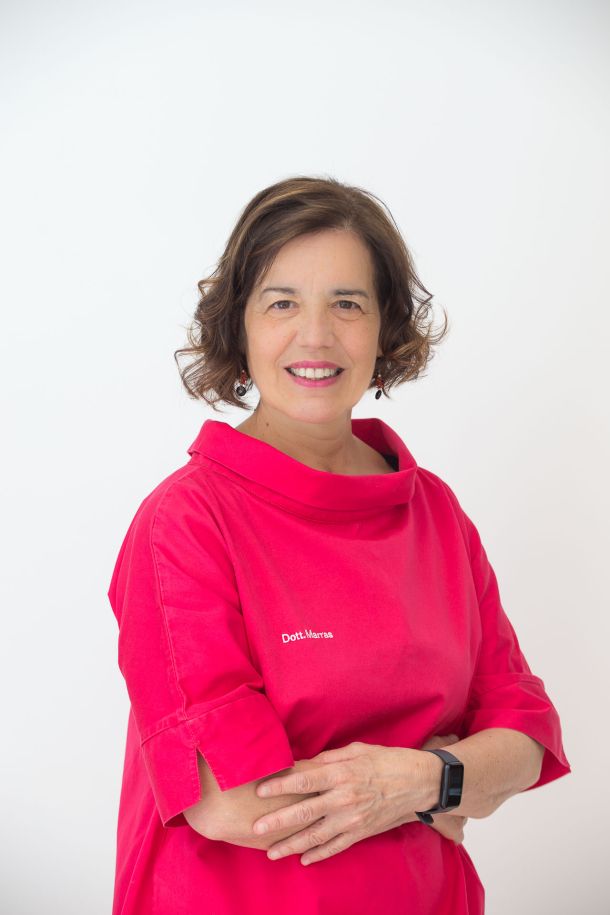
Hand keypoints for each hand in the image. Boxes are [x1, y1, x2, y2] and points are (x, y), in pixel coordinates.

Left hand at [251, 738, 460, 865]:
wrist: (420, 783)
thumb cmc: (387, 760)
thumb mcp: (357, 751)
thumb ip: (328, 759)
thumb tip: (302, 764)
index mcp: (342, 774)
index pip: (304, 780)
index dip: (280, 785)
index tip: (260, 790)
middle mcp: (345, 799)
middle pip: (305, 812)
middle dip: (278, 821)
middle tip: (256, 828)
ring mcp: (354, 819)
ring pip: (317, 836)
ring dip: (292, 845)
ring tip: (271, 852)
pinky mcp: (362, 832)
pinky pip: (337, 847)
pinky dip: (319, 855)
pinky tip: (304, 860)